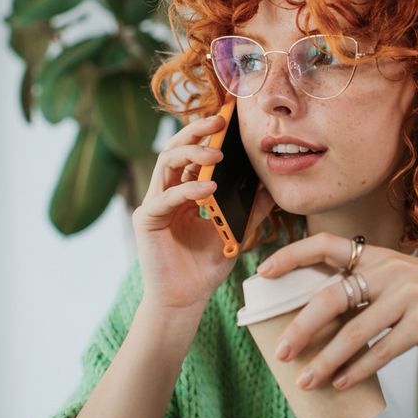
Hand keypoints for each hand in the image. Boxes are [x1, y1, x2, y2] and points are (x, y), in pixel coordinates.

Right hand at [131, 114, 275, 311]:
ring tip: (217, 153)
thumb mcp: (236, 232)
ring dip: (192, 153)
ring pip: (166, 163)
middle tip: (220, 121)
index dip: (208, 133)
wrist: (185, 300)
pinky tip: (209, 188)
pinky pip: (166, 197)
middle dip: (197, 131)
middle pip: (175, 148)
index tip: (230, 117)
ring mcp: (154, 203)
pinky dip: (188, 190)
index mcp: (185, 190)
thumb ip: (250, 210)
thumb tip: (271, 187)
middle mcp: (166, 191)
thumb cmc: (206, 267)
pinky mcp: (146, 220)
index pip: (194, 153)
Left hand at [255, 232, 417, 390]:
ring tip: (306, 379)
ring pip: (354, 332)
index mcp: (380, 256)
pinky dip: (358, 369)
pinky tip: (342, 382)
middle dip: (302, 326)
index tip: (265, 271)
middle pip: (332, 296)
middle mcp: (391, 270)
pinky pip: (381, 350)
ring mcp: (409, 295)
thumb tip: (321, 316)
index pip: (327, 244)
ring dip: (326, 360)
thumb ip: (369, 287)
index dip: (293, 255)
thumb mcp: (404, 280)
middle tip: (282, 350)